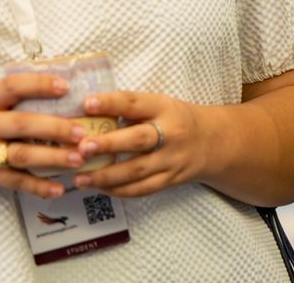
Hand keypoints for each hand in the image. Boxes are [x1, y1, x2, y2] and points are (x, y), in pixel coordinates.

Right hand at [0, 74, 86, 200]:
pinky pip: (12, 182)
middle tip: (83, 131)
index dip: (40, 84)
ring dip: (53, 158)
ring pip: (20, 156)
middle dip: (55, 128)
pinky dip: (36, 186)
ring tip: (79, 158)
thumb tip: (45, 89)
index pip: (12, 87)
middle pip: (22, 125)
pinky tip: (57, 189)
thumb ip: (2, 100)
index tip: (66, 85)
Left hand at [71, 91, 212, 197]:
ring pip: (137, 171)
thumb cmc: (177, 119)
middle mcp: (171, 133)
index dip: (111, 103)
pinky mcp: (171, 180)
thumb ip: (132, 109)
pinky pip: (142, 189)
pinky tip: (100, 188)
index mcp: (165, 107)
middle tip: (82, 148)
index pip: (135, 103)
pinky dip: (119, 191)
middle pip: (139, 140)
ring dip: (106, 176)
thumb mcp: (160, 105)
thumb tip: (89, 114)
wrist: (213, 142)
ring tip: (80, 178)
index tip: (87, 104)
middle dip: (109, 144)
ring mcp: (172, 160)